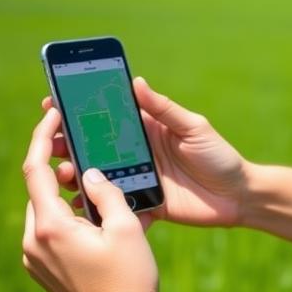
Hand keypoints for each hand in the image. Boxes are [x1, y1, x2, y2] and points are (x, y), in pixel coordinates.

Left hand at [22, 108, 159, 291]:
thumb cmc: (130, 281)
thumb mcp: (126, 228)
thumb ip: (106, 192)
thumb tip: (89, 172)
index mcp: (51, 226)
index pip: (36, 169)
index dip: (42, 136)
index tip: (53, 115)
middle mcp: (34, 242)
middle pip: (40, 189)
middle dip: (62, 168)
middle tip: (89, 154)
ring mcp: (35, 259)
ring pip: (46, 211)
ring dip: (66, 194)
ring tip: (98, 190)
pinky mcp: (43, 271)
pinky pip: (50, 231)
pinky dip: (67, 217)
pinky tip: (96, 220)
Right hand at [43, 77, 247, 225]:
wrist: (239, 197)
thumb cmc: (219, 156)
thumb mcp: (194, 128)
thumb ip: (165, 109)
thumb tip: (136, 82)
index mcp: (146, 129)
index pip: (106, 117)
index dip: (79, 111)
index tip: (52, 104)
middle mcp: (136, 154)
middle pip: (94, 148)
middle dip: (68, 146)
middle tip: (51, 147)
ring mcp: (138, 180)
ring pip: (99, 178)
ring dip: (78, 176)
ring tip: (66, 175)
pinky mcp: (144, 205)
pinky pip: (116, 207)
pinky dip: (99, 209)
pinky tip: (82, 208)